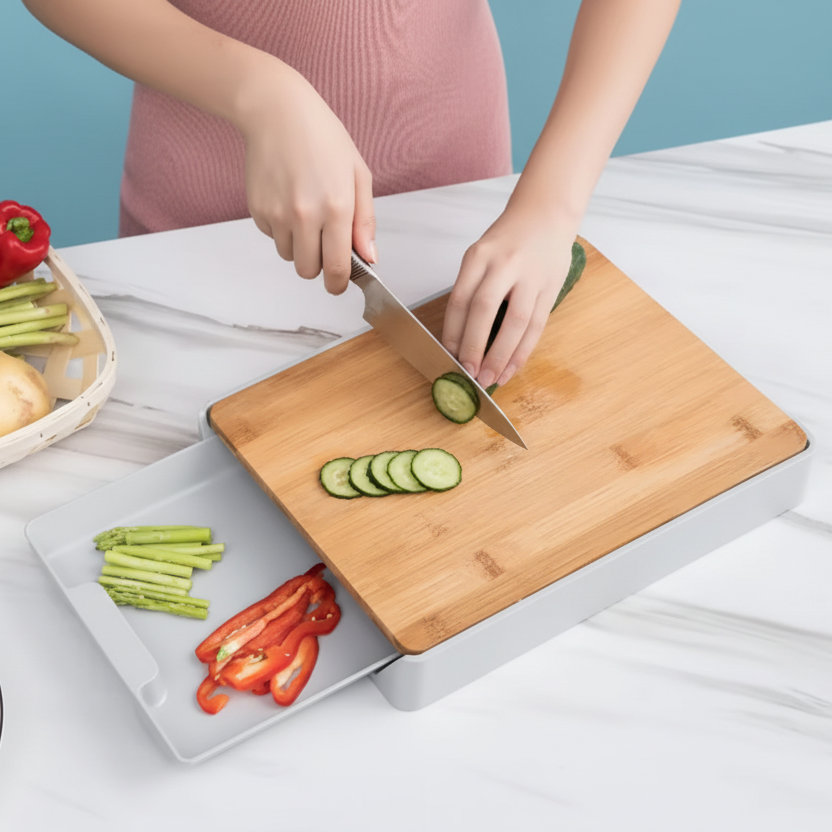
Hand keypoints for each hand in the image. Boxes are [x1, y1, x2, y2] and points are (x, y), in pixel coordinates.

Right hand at [237, 61, 376, 293]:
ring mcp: (277, 214)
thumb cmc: (321, 137)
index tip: (339, 285)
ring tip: (306, 213)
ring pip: (289, 256)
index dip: (339, 284)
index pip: (337, 268)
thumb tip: (368, 257)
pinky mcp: (257, 210)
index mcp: (336, 208)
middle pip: (308, 271)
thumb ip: (365, 221)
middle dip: (318, 265)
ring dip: (299, 245)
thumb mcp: (358, 175)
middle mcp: (305, 215)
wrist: (276, 111)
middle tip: (324, 244)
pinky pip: (271, 237)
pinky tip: (287, 199)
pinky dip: (281, 228)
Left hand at [441, 211, 575, 388]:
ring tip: (491, 379)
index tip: (449, 356)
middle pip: (485, 311)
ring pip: (514, 322)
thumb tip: (460, 337)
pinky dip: (523, 351)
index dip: (453, 332)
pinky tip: (512, 368)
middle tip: (469, 374)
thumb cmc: (508, 240)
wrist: (546, 215)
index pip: (460, 300)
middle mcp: (504, 264)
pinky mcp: (550, 288)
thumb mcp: (481, 254)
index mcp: (479, 256)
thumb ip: (471, 288)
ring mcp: (530, 276)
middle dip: (475, 347)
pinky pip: (536, 326)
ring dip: (501, 356)